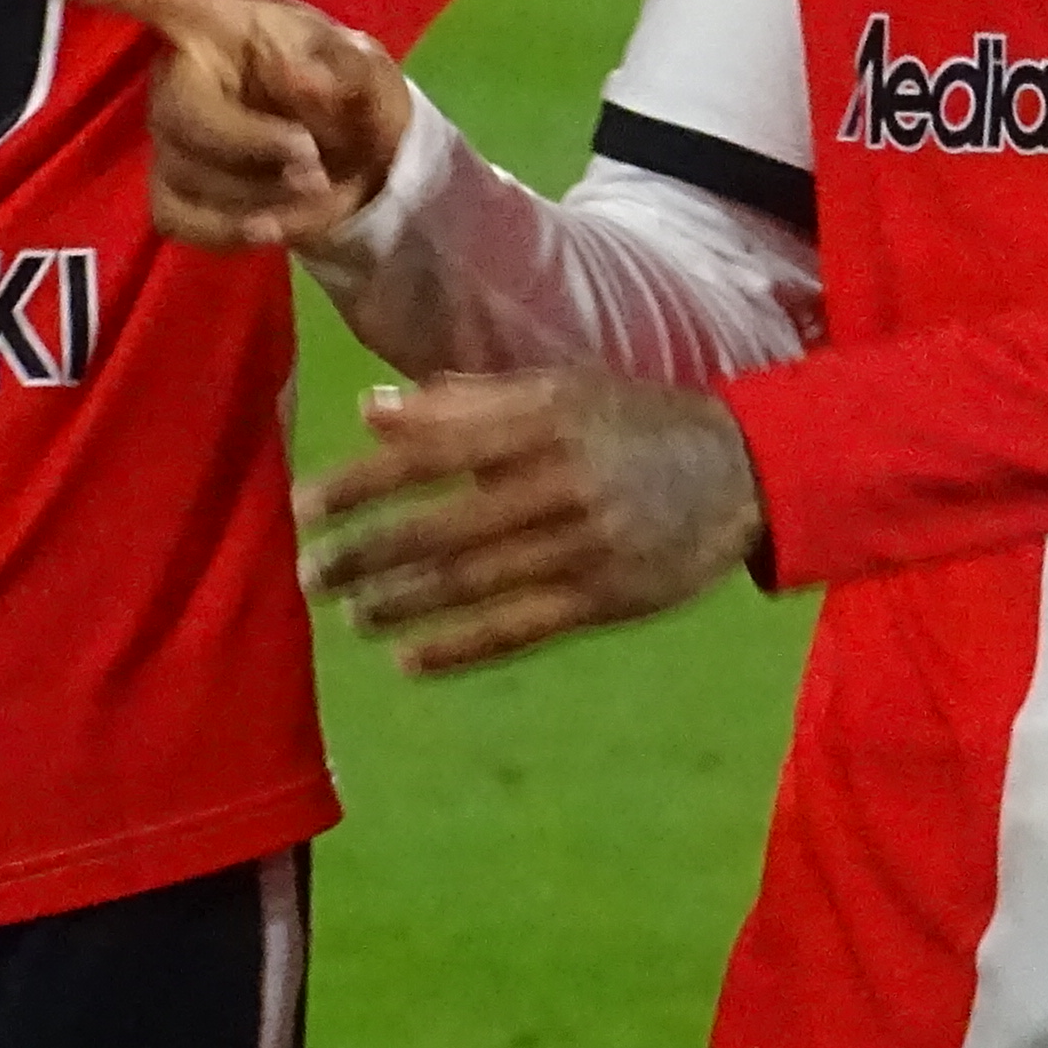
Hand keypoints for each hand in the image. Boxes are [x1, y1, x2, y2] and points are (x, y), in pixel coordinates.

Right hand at [47, 0, 408, 248]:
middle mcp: (183, 73)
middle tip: (313, 162)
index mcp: (225, 24)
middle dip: (250, 144)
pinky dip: (231, 230)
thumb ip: (347, 76)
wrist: (361, 172)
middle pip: (180, 111)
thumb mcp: (372, 78)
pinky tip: (272, 226)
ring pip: (189, 170)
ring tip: (314, 186)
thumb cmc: (353, 100)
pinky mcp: (172, 193)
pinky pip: (178, 217)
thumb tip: (296, 81)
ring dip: (260, 191)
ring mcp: (171, 137)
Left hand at [304, 371, 767, 676]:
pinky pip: (518, 630)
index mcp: (541, 422)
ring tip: (352, 613)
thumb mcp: (557, 389)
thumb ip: (464, 400)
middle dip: (366, 553)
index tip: (305, 507)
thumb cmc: (631, 423)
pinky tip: (408, 659)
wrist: (742, 473)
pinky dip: (458, 648)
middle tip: (310, 573)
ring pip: (473, 584)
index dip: (361, 484)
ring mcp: (585, 547)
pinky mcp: (606, 600)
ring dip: (401, 604)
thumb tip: (369, 411)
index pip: (429, 455)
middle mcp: (559, 483)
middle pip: (441, 528)